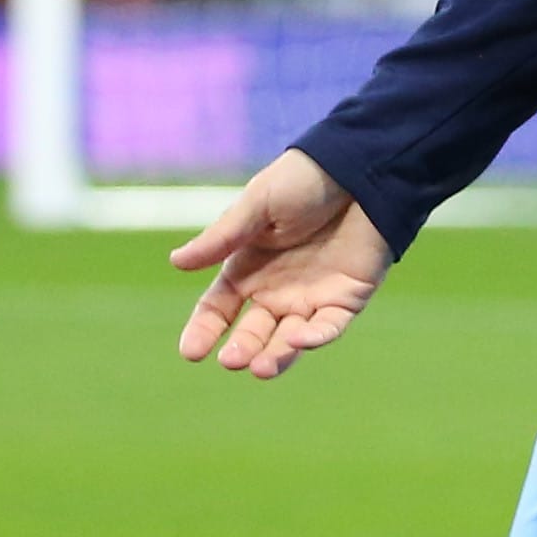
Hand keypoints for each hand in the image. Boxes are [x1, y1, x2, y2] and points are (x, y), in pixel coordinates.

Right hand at [172, 150, 391, 380]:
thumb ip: (222, 237)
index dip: (204, 330)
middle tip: (231, 360)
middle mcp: (277, 288)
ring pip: (288, 340)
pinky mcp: (346, 299)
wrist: (360, 167)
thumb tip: (176, 262)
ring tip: (259, 368)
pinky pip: (328, 326)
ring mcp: (311, 297)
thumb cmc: (303, 179)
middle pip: (252, 330)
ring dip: (275, 356)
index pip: (219, 308)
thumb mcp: (257, 204)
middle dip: (241, 348)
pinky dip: (314, 337)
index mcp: (248, 266)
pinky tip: (298, 338)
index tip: (191, 352)